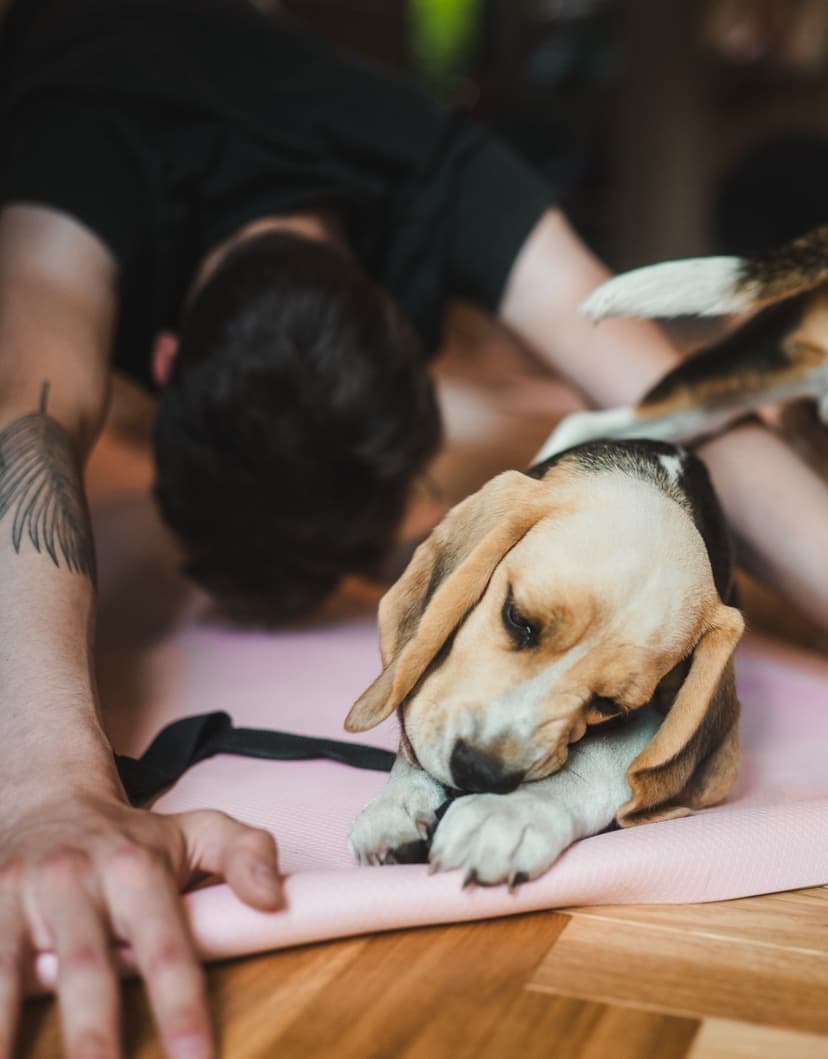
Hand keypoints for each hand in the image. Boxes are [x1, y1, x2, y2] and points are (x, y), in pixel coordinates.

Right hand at [0, 791, 281, 1058]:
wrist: (45, 794)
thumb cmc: (129, 835)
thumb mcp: (196, 831)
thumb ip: (246, 854)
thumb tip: (276, 899)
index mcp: (136, 868)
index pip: (166, 947)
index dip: (180, 1008)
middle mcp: (76, 879)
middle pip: (87, 969)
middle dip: (93, 1037)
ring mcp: (20, 894)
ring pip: (11, 972)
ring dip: (9, 1032)